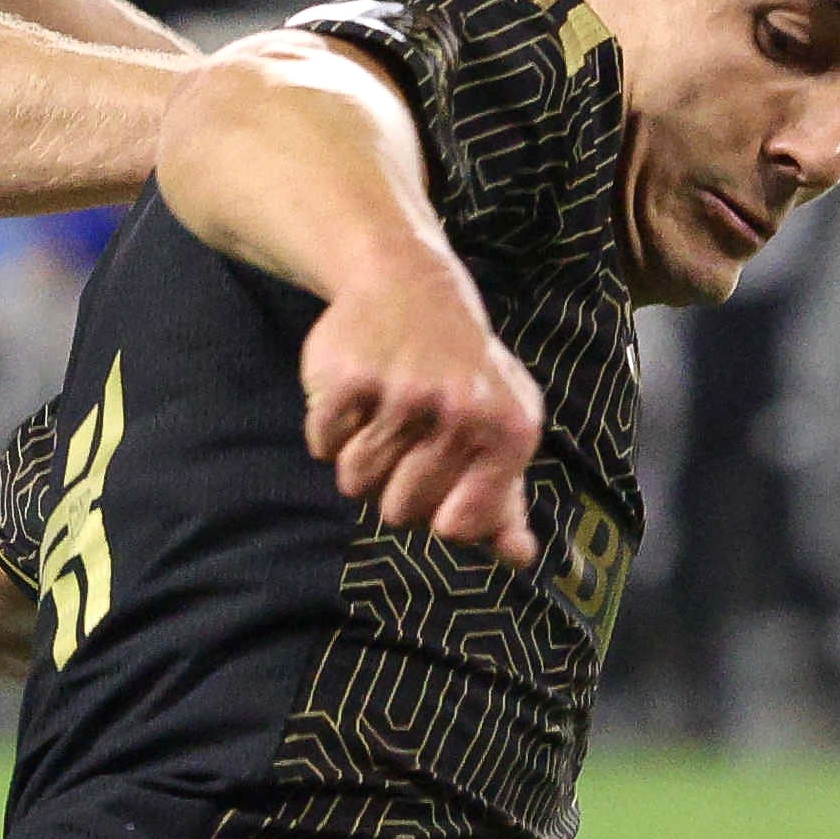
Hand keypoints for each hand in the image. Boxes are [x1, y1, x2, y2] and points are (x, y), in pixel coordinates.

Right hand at [298, 280, 538, 565]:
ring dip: (357, 461)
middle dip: (392, 487)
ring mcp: (403, 391)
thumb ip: (506, 498)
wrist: (409, 281)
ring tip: (379, 416)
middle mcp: (461, 410)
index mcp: (509, 431)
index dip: (439, 515)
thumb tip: (517, 556)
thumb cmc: (462, 371)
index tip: (443, 483)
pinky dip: (328, 431)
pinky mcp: (348, 376)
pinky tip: (354, 396)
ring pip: (355, 482)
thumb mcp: (500, 425)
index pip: (457, 526)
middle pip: (399, 511)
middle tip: (405, 440)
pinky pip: (322, 445)